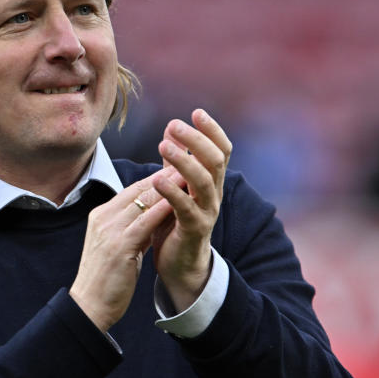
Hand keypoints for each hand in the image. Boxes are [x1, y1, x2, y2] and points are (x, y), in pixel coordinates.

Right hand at [69, 168, 176, 331]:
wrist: (89, 306)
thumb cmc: (105, 279)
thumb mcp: (116, 246)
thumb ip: (130, 228)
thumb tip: (150, 215)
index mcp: (100, 216)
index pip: (131, 190)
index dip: (155, 178)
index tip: (176, 170)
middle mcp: (103, 218)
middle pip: (138, 191)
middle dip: (164, 176)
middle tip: (187, 164)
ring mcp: (109, 231)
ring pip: (142, 202)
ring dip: (167, 187)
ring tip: (187, 176)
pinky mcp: (119, 246)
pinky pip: (145, 222)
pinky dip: (162, 209)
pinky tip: (178, 201)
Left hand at [152, 109, 232, 311]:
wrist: (179, 265)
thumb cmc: (176, 221)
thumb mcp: (177, 186)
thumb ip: (175, 160)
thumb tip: (171, 127)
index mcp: (212, 181)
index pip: (221, 150)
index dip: (212, 130)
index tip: (196, 112)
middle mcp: (214, 195)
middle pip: (215, 161)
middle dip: (197, 140)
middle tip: (175, 124)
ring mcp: (207, 213)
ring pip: (203, 182)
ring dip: (184, 162)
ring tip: (162, 146)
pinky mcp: (194, 231)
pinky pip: (186, 208)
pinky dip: (173, 192)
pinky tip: (157, 179)